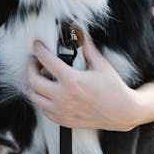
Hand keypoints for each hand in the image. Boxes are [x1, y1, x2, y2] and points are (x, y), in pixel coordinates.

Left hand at [26, 31, 148, 130]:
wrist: (123, 112)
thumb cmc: (114, 89)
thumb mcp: (101, 65)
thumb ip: (88, 48)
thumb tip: (82, 33)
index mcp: (72, 80)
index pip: (46, 60)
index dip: (39, 49)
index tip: (37, 45)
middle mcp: (63, 97)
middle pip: (32, 80)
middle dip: (30, 67)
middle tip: (35, 62)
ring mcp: (61, 111)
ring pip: (33, 97)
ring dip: (33, 85)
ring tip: (39, 77)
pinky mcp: (63, 121)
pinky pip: (43, 110)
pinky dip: (42, 100)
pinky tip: (48, 93)